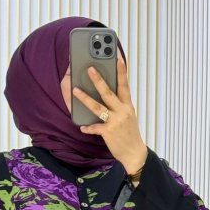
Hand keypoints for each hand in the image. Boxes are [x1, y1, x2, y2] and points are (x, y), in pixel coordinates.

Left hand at [73, 57, 148, 176]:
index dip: (121, 71)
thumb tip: (109, 97)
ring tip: (75, 90)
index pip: (124, 85)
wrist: (134, 152)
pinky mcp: (109, 132)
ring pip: (98, 107)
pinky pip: (95, 128)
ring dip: (85, 98)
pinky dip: (88, 127)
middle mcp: (122, 110)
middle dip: (99, 79)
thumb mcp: (128, 116)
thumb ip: (120, 106)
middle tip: (90, 68)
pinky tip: (82, 127)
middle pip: (108, 92)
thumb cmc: (129, 133)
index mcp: (127, 105)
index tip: (118, 58)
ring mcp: (115, 121)